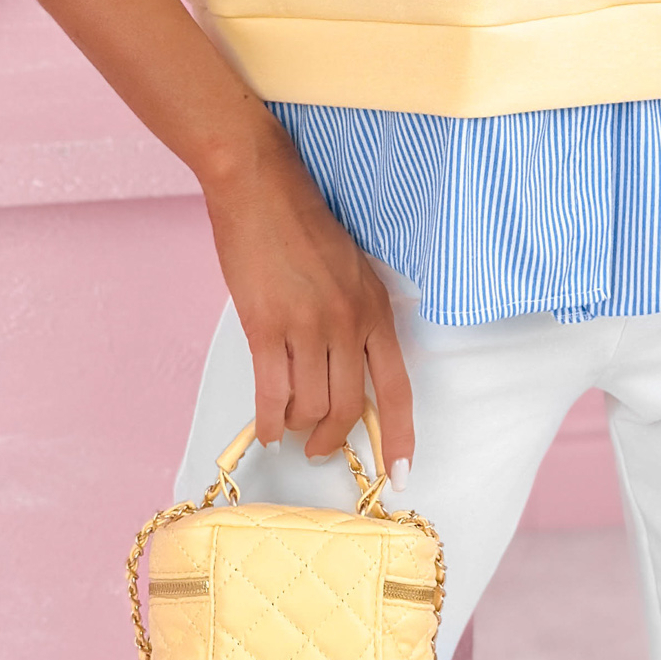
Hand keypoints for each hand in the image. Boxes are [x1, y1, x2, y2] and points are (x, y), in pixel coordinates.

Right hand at [202, 129, 414, 476]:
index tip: (399, 472)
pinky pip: (272, 395)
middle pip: (349, 407)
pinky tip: (265, 429)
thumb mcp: (348, 270)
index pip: (397, 386)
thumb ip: (353, 318)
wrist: (260, 186)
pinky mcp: (266, 327)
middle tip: (319, 449)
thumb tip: (346, 375)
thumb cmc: (301, 225)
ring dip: (298, 427)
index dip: (399, 435)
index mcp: (374, 307)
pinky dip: (269, 421)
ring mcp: (308, 325)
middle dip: (333, 439)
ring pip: (310, 406)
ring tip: (288, 428)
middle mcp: (348, 321)